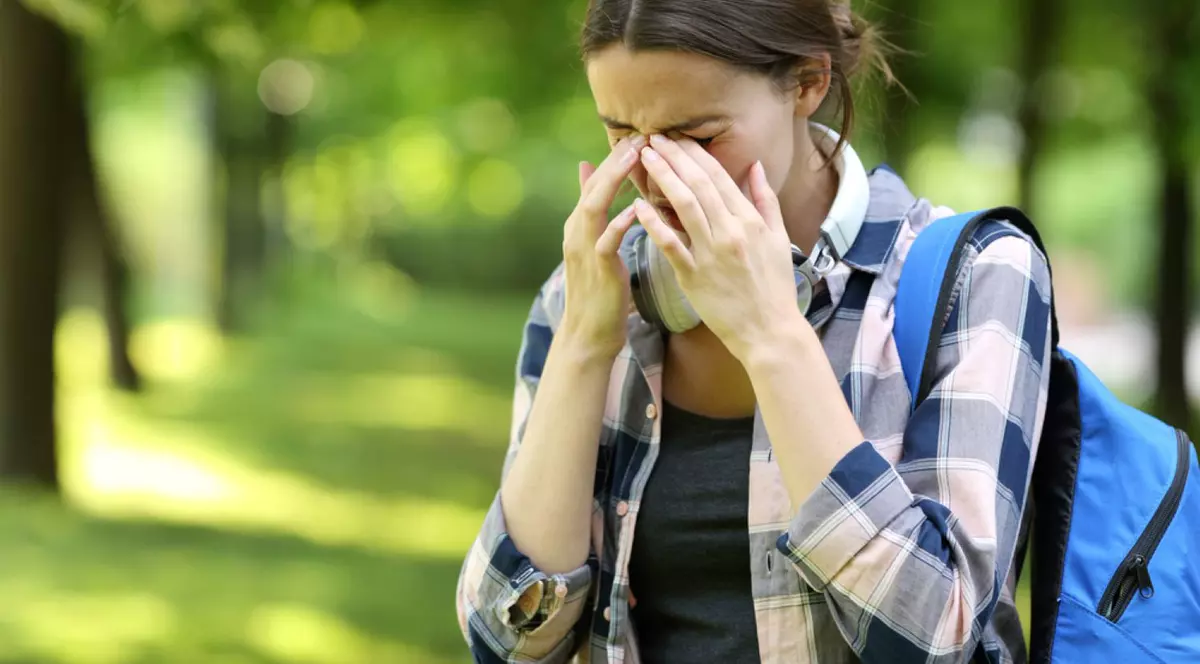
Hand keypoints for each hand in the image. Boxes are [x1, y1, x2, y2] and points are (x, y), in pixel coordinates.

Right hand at [558, 135, 646, 358]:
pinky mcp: (598, 271)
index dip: (617, 158)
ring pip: (595, 207)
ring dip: (614, 181)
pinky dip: (619, 224)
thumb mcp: (596, 244)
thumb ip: (594, 208)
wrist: (589, 334)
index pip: (597, 182)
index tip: (641, 135)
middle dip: (616, 160)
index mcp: (581, 224)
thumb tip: (589, 169)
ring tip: (636, 158)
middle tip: (640, 135)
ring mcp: (585, 250)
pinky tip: (635, 210)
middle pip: (594, 186)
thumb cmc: (600, 289)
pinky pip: (606, 242)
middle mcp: (578, 232)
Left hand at [631, 134, 803, 360]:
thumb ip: (766, 201)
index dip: (695, 154)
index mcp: (750, 221)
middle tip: (653, 137)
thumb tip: (756, 166)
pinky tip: (638, 205)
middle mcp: (731, 231)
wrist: (769, 331)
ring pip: (684, 206)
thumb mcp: (779, 239)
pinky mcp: (694, 276)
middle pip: (698, 185)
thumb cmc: (774, 288)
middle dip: (674, 157)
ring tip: (645, 158)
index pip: (719, 177)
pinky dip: (654, 223)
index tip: (677, 136)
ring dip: (663, 178)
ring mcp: (711, 253)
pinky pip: (671, 245)